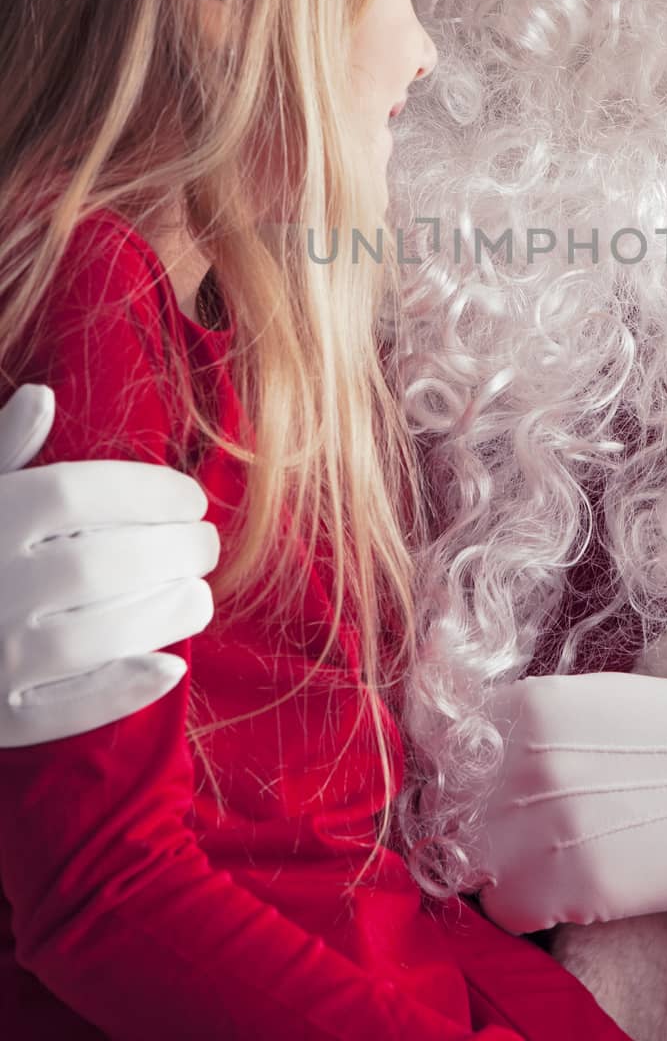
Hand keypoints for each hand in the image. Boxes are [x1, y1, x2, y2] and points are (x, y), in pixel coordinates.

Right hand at [0, 385, 218, 746]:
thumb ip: (2, 451)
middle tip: (207, 545)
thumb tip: (43, 396)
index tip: (193, 497)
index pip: (78, 492)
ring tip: (198, 596)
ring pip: (98, 635)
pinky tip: (170, 666)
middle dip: (171, 550)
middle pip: (101, 563)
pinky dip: (126, 688)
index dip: (148, 491)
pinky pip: (72, 708)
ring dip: (164, 614)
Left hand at [476, 671, 666, 933]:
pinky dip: (529, 907)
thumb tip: (479, 754)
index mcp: (530, 705)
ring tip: (551, 860)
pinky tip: (572, 887)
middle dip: (481, 824)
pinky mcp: (573, 887)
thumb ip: (529, 723)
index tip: (491, 791)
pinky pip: (508, 910)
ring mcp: (544, 825)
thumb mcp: (594, 700)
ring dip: (499, 868)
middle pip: (453, 810)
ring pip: (469, 865)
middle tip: (524, 830)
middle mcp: (524, 760)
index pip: (448, 749)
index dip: (468, 776)